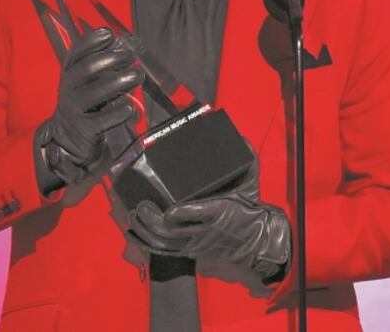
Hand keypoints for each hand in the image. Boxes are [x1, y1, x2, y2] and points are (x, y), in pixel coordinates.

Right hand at [37, 27, 142, 184]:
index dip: (92, 40)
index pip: (76, 51)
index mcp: (69, 72)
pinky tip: (129, 107)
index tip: (109, 34)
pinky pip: (102, 120)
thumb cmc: (85, 102)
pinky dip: (117, 112)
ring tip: (137, 76)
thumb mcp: (85, 81)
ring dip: (119, 82)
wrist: (69, 137)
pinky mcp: (85, 128)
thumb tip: (126, 49)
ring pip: (95, 93)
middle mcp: (69, 88)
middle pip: (86, 69)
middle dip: (110, 59)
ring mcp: (75, 108)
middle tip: (130, 56)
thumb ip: (101, 66)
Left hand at [128, 155, 290, 282]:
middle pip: (177, 232)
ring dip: (148, 231)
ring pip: (168, 242)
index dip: (184, 214)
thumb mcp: (250, 185)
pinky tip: (135, 233)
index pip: (202, 213)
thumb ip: (248, 162)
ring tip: (135, 216)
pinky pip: (166, 251)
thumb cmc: (248, 211)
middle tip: (142, 206)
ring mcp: (195, 242)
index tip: (169, 210)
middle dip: (156, 221)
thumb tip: (241, 138)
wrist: (254, 241)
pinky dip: (148, 244)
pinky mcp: (190, 250)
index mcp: (221, 211)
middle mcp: (205, 230)